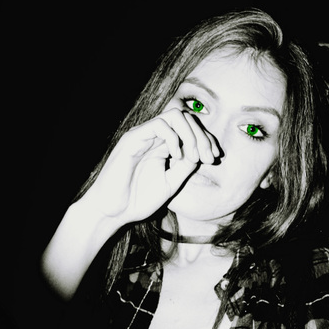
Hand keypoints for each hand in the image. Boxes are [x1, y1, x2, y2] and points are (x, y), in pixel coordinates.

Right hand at [87, 109, 219, 225]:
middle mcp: (153, 137)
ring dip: (191, 135)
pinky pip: (160, 125)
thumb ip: (185, 167)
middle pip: (185, 119)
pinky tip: (178, 156)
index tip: (215, 158)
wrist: (112, 212)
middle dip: (203, 136)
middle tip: (210, 158)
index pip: (189, 130)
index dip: (207, 140)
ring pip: (174, 116)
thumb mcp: (170, 184)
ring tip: (195, 157)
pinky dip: (174, 138)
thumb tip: (202, 153)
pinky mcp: (132, 139)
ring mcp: (142, 136)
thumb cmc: (137, 200)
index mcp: (162, 146)